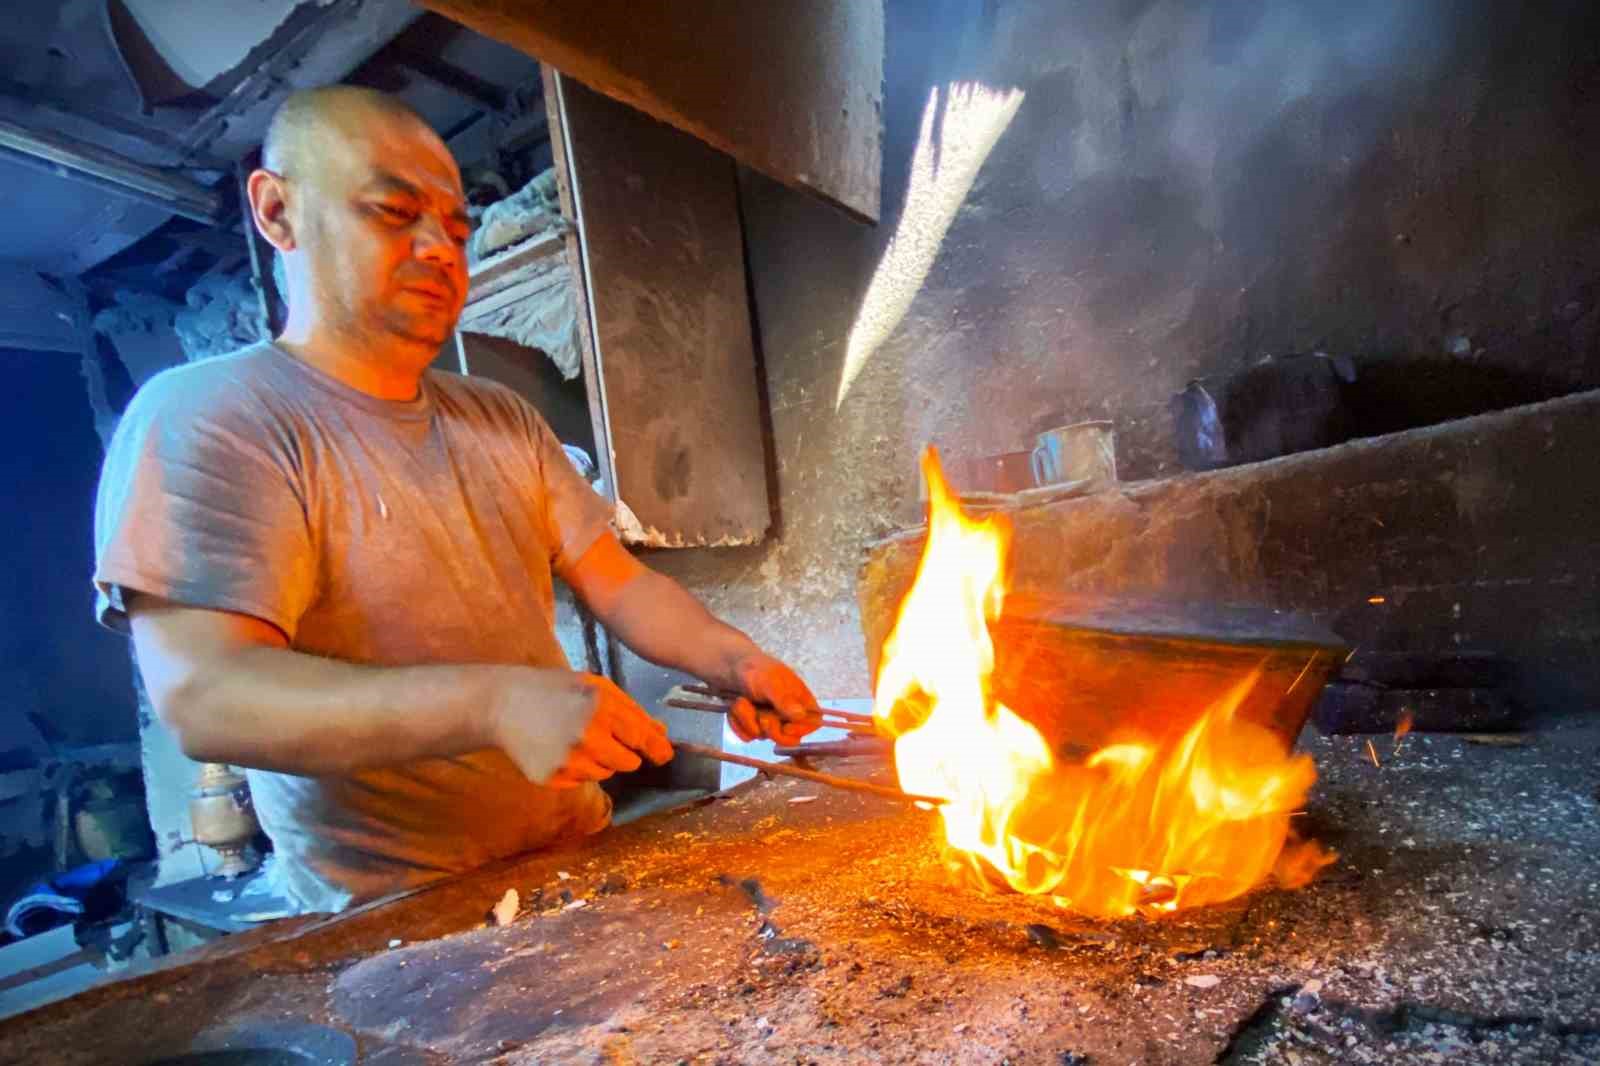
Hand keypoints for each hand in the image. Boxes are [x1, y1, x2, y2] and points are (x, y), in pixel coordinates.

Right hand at [491, 669, 672, 787]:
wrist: (502, 704)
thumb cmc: (553, 689)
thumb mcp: (594, 687)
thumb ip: (630, 710)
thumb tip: (661, 734)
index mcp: (601, 708)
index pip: (641, 738)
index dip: (657, 749)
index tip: (665, 755)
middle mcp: (587, 737)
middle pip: (628, 762)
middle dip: (624, 752)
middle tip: (603, 735)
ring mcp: (568, 760)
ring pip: (605, 773)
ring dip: (599, 760)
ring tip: (574, 737)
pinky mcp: (552, 778)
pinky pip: (581, 781)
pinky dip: (577, 769)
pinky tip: (559, 748)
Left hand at [725, 653, 820, 744]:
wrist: (728, 668)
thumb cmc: (755, 669)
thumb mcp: (769, 681)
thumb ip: (784, 699)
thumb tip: (801, 715)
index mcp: (800, 700)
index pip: (813, 722)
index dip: (802, 729)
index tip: (786, 727)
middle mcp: (787, 714)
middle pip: (789, 739)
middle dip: (772, 730)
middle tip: (762, 718)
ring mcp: (770, 722)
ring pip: (764, 737)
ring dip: (748, 720)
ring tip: (741, 701)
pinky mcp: (753, 727)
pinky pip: (747, 736)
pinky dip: (738, 723)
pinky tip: (734, 709)